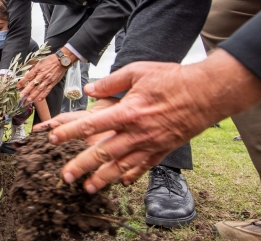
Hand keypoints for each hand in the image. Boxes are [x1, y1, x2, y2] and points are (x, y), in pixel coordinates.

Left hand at [17, 53, 67, 102]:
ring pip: (39, 89)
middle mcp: (42, 75)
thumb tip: (27, 71)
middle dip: (26, 91)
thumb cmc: (50, 60)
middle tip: (21, 96)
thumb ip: (33, 67)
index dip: (22, 82)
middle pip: (32, 84)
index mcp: (37, 69)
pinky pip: (47, 90)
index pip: (28, 76)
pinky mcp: (52, 83)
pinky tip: (39, 99)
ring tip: (29, 100)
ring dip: (34, 95)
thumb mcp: (40, 61)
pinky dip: (43, 95)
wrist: (61, 61)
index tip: (18, 86)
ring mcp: (47, 80)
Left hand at [47, 49, 260, 193]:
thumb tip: (90, 89)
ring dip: (103, 178)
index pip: (92, 124)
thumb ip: (111, 82)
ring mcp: (150, 144)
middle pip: (103, 152)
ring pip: (122, 166)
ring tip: (88, 188)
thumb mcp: (138, 72)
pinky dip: (131, 176)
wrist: (207, 93)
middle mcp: (137, 132)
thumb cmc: (172, 79)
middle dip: (81, 165)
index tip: (53, 139)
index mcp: (128, 111)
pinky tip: (120, 182)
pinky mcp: (163, 149)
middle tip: (65, 176)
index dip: (70, 133)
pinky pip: (144, 167)